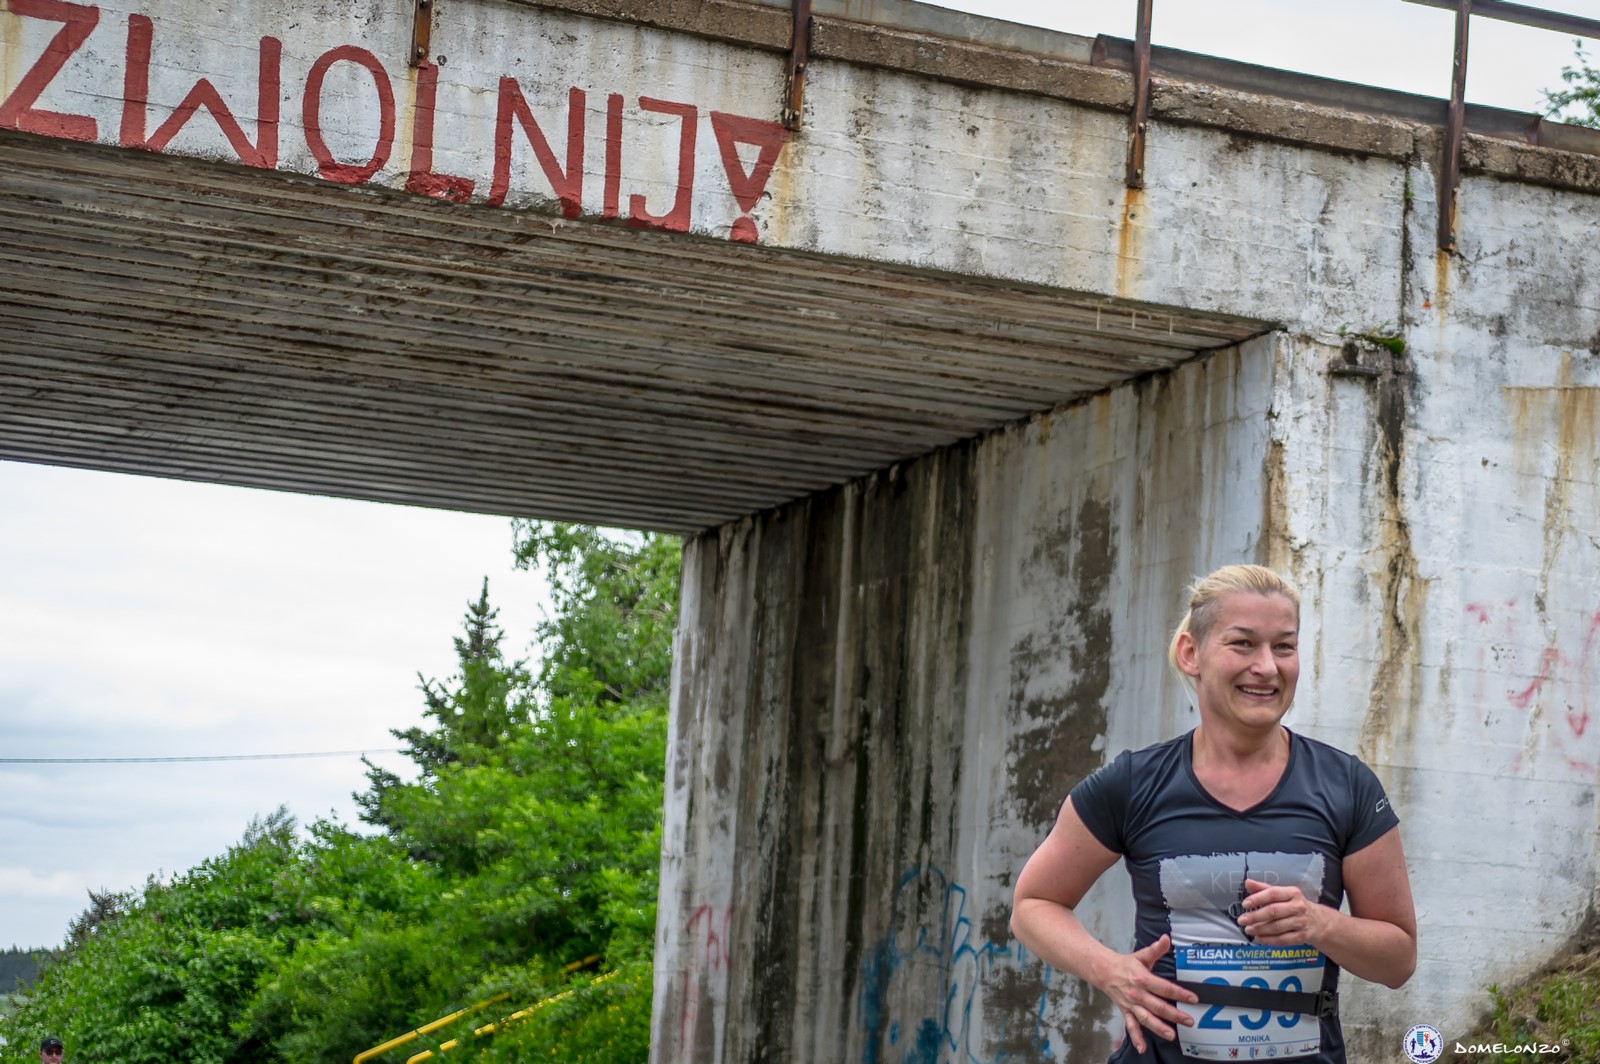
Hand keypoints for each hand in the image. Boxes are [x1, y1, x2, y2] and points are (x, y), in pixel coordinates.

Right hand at [1099, 933, 1197, 1053]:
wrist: (1104, 971)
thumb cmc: (1126, 964)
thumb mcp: (1142, 955)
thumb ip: (1156, 949)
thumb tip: (1167, 938)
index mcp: (1142, 978)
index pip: (1164, 987)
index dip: (1179, 993)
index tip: (1193, 998)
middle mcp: (1137, 993)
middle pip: (1158, 1005)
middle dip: (1174, 1014)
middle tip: (1189, 1020)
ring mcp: (1131, 1004)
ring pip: (1146, 1018)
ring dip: (1159, 1027)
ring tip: (1171, 1035)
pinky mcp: (1126, 1012)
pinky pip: (1131, 1026)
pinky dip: (1136, 1038)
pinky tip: (1142, 1048)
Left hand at [1236, 878, 1329, 945]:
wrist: (1319, 922)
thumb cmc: (1295, 905)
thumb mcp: (1283, 894)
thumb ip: (1264, 889)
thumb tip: (1247, 883)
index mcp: (1292, 893)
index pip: (1273, 894)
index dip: (1257, 899)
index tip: (1245, 904)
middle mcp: (1298, 907)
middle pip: (1274, 911)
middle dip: (1255, 916)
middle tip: (1242, 920)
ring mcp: (1301, 922)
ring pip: (1277, 927)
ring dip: (1260, 929)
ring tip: (1248, 929)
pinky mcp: (1302, 936)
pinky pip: (1283, 940)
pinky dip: (1269, 940)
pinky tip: (1259, 938)